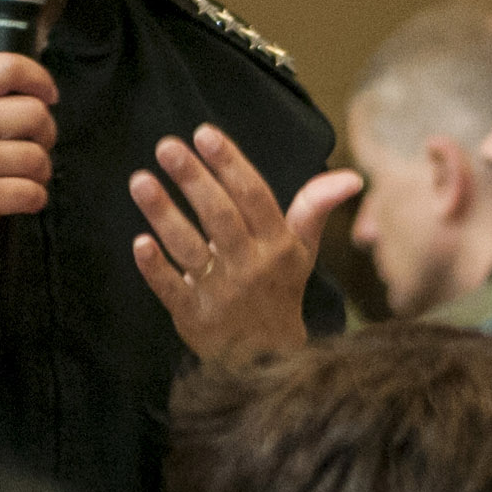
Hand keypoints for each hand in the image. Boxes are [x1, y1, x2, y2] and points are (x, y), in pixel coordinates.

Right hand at [0, 53, 57, 256]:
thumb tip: (28, 92)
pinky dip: (34, 198)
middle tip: (35, 143)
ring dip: (40, 171)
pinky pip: (31, 192)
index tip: (47, 94)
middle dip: (45, 132)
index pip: (6, 68)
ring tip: (22, 175)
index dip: (39, 79)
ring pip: (37, 157)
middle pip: (34, 113)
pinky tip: (19, 197)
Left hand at [130, 125, 364, 361]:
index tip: (205, 133)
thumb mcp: (303, 250)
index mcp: (277, 245)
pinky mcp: (194, 316)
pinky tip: (139, 243)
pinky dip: (155, 269)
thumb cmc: (280, 290)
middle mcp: (250, 266)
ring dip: (165, 215)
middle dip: (194, 180)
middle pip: (221, 217)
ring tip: (141, 180)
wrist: (267, 358)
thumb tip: (353, 177)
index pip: (255, 197)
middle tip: (166, 145)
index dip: (231, 164)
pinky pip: (172, 289)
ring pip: (190, 249)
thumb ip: (316, 207)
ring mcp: (221, 293)